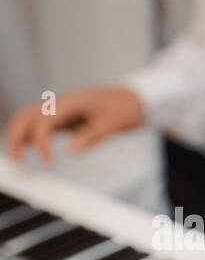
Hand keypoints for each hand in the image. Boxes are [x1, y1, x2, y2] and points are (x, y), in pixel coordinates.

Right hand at [4, 85, 143, 161]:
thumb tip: (70, 150)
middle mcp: (60, 103)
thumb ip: (92, 136)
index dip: (41, 141)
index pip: (44, 120)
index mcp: (71, 102)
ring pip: (28, 118)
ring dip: (18, 135)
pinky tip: (27, 148)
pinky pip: (39, 123)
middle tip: (16, 159)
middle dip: (16, 136)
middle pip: (26, 115)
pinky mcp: (63, 116)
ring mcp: (59, 108)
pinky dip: (29, 134)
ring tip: (17, 157)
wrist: (134, 97)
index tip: (48, 161)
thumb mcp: (114, 123)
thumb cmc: (126, 107)